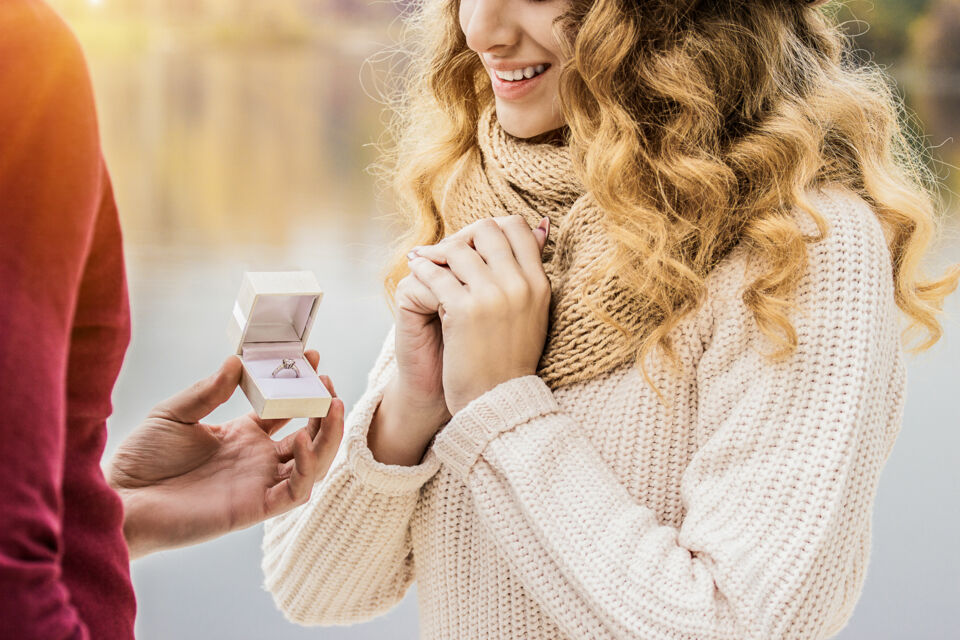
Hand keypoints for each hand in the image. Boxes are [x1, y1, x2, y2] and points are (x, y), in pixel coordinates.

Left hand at [108, 352, 343, 558]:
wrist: (121, 498)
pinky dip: (307, 467)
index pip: (287, 410)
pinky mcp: (254, 507)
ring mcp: (258, 484)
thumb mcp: (173, 413)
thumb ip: (208, 391)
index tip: (314, 358)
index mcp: (242, 435)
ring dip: (329, 437)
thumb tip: (236, 361)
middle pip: (310, 435)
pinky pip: (296, 491)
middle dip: (325, 409)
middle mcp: (257, 459)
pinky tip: (301, 439)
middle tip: (328, 383)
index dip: (303, 387)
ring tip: (331, 406)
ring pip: (313, 464)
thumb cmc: (141, 458)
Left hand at [408, 215, 550, 413]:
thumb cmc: (509, 358)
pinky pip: (435, 274)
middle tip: (444, 251)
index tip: (472, 244)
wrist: (497, 401)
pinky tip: (415, 272)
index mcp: (539, 284)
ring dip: (436, 253)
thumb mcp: (533, 310)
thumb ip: (530, 270)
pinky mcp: (464, 311)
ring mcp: (493, 296)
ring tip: (423, 261)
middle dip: (462, 236)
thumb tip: (542, 223)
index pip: (517, 227)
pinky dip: (422, 270)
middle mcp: (520, 285)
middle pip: (487, 229)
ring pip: (458, 248)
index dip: (491, 228)